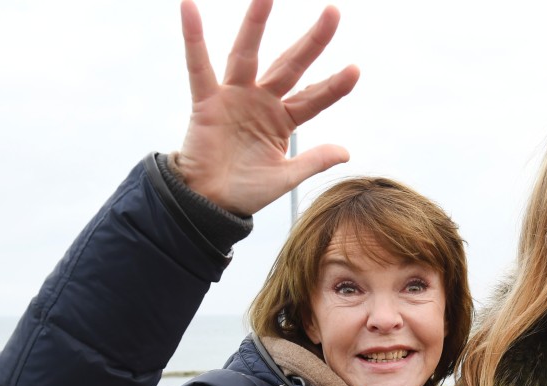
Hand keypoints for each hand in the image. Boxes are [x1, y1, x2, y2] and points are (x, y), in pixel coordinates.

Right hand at [173, 0, 359, 215]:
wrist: (209, 204)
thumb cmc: (245, 191)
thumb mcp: (285, 178)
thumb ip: (313, 162)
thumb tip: (346, 152)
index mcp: (283, 120)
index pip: (314, 97)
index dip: (334, 86)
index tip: (355, 70)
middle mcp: (261, 101)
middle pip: (291, 64)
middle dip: (312, 40)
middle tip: (333, 12)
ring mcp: (234, 97)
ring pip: (248, 54)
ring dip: (257, 22)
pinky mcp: (206, 102)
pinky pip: (199, 66)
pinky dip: (193, 38)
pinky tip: (191, 9)